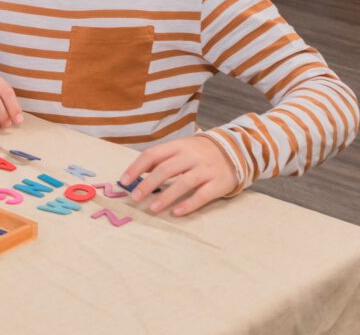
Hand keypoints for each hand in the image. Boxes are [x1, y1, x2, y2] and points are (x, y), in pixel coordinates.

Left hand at [120, 134, 238, 215]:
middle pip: (166, 169)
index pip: (153, 154)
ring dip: (166, 196)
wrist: (236, 149)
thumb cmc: (199, 152)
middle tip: (134, 197)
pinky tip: (177, 212)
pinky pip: (202, 195)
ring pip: (183, 183)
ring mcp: (206, 169)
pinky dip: (189, 204)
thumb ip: (160, 159)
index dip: (136, 167)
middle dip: (148, 184)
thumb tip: (135, 172)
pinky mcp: (219, 183)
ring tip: (151, 208)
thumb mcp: (180, 149)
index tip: (124, 181)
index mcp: (178, 146)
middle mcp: (191, 156)